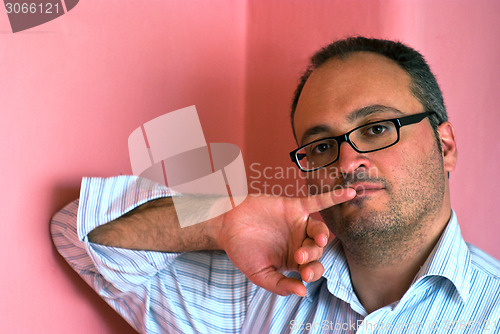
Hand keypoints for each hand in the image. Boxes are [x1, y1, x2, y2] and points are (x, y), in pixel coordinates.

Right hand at [218, 188, 355, 296]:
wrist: (226, 225)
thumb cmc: (241, 251)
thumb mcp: (259, 274)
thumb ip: (279, 284)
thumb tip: (302, 292)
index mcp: (294, 260)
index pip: (313, 268)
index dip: (313, 272)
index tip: (304, 275)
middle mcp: (300, 241)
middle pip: (318, 249)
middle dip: (312, 254)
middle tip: (300, 257)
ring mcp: (299, 224)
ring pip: (319, 228)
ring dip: (322, 234)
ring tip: (319, 238)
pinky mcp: (294, 207)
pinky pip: (318, 202)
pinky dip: (334, 197)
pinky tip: (350, 193)